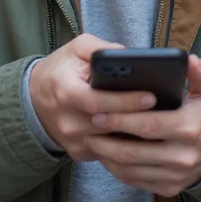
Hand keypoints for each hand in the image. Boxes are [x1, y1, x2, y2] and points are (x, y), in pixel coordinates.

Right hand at [28, 34, 156, 161]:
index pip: (97, 101)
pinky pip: (107, 151)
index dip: (125, 101)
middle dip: (138, 119)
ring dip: (136, 134)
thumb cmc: (61, 69)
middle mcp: (67, 120)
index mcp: (64, 91)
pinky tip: (145, 134)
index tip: (151, 96)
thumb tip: (129, 56)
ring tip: (162, 123)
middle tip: (166, 112)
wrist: (34, 100)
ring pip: (111, 142)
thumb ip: (100, 48)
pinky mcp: (78, 153)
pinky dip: (125, 142)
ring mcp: (72, 141)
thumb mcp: (76, 48)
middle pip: (108, 125)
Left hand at [83, 54, 200, 197]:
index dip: (121, 119)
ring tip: (92, 139)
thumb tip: (190, 60)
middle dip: (107, 139)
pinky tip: (106, 155)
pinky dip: (117, 170)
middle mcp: (183, 156)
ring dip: (107, 156)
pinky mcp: (168, 188)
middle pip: (134, 151)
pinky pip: (135, 181)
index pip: (148, 125)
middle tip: (90, 124)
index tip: (99, 111)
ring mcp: (175, 175)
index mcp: (190, 128)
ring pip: (131, 170)